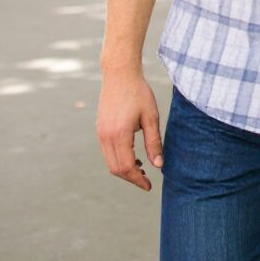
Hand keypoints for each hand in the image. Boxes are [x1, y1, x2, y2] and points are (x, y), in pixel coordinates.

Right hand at [96, 67, 162, 190]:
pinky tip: (133, 155)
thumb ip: (154, 142)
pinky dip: (119, 158)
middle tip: (147, 179)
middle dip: (131, 177)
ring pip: (110, 162)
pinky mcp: (100, 129)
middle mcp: (105, 137)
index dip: (138, 179)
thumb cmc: (139, 93)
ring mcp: (100, 133)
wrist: (119, 74)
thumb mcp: (151, 117)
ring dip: (124, 169)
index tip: (149, 186)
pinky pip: (107, 152)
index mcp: (119, 135)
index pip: (126, 167)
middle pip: (116, 168)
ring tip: (142, 166)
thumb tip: (159, 165)